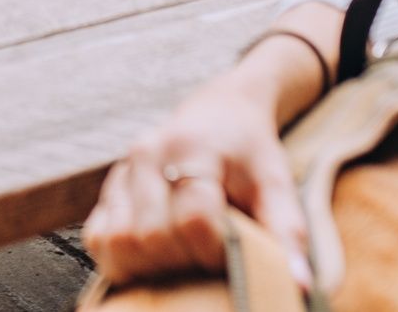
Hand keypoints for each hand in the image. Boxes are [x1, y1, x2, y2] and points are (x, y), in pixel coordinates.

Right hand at [85, 70, 310, 288]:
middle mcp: (147, 155)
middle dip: (183, 263)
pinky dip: (120, 259)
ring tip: (181, 264)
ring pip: (117, 240)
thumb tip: (300, 288)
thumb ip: (288, 234)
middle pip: (151, 235)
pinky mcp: (108, 187)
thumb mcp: (278, 185)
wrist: (220, 110)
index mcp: (192, 149)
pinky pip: (97, 237)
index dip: (215, 252)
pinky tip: (152, 260)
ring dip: (149, 266)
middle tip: (207, 263)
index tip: (232, 257)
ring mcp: (122, 170)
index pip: (194, 218)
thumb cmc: (251, 153)